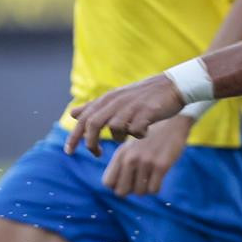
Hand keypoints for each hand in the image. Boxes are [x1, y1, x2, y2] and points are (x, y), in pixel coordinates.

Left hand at [63, 75, 185, 156]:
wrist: (172, 86)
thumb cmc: (143, 96)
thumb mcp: (116, 99)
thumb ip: (94, 107)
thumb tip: (73, 114)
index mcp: (108, 99)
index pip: (84, 119)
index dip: (74, 136)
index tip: (69, 152)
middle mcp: (117, 101)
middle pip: (94, 124)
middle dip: (91, 142)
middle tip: (97, 154)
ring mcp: (131, 106)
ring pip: (115, 128)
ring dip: (120, 137)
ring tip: (129, 136)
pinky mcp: (147, 112)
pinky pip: (136, 130)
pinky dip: (139, 135)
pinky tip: (145, 133)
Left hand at [101, 114, 191, 195]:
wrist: (173, 124)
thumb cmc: (151, 139)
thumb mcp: (131, 147)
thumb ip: (121, 163)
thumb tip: (117, 189)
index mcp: (121, 154)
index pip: (108, 183)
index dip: (117, 186)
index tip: (127, 181)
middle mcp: (130, 158)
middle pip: (121, 192)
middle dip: (130, 191)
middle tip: (140, 182)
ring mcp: (146, 162)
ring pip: (139, 192)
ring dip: (146, 189)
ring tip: (151, 177)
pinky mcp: (161, 165)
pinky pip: (154, 190)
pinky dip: (157, 187)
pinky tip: (159, 177)